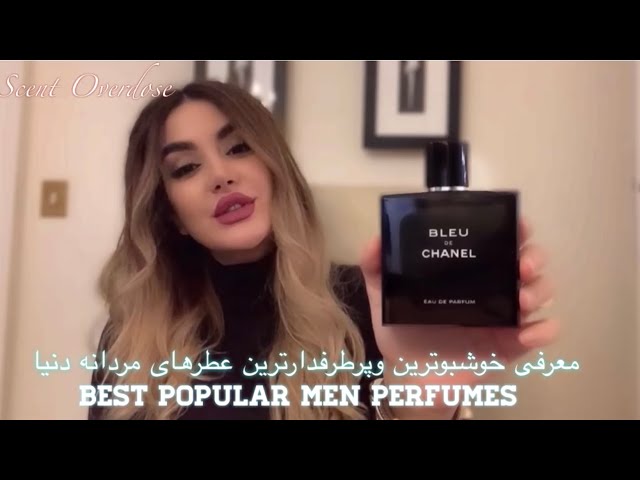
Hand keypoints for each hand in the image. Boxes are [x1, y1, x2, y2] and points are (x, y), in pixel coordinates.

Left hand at [359, 218, 558, 418]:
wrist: (407, 374)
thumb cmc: (403, 329)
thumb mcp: (384, 294)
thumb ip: (376, 267)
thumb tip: (376, 240)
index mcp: (467, 272)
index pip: (499, 242)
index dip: (515, 229)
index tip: (518, 225)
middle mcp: (491, 289)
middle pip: (529, 263)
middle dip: (533, 258)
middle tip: (521, 265)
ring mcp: (504, 318)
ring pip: (540, 294)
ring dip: (538, 291)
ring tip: (521, 301)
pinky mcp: (508, 346)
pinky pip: (539, 336)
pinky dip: (544, 331)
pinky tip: (531, 331)